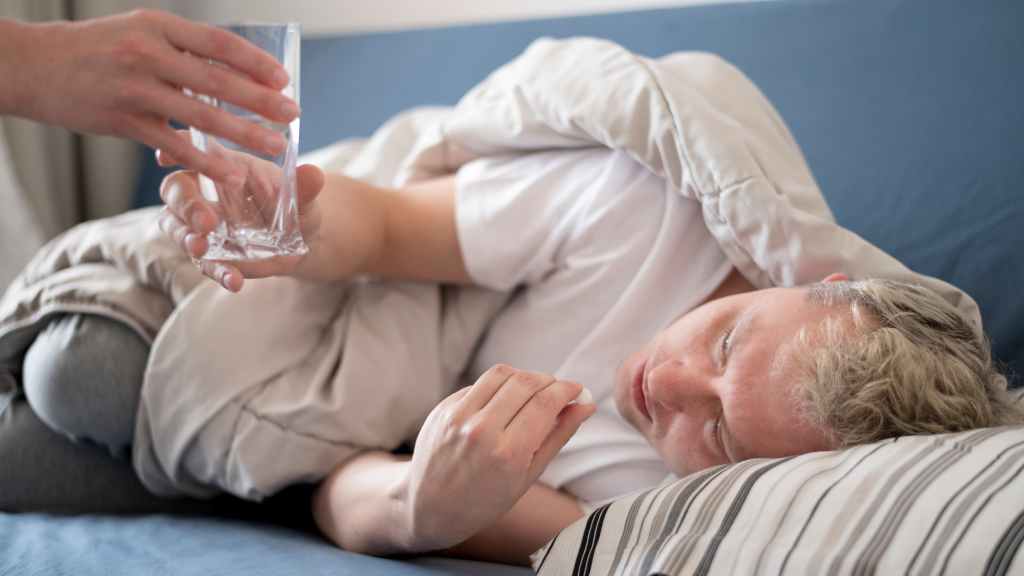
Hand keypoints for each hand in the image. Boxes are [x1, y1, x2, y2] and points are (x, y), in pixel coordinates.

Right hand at [10, 9, 297, 185]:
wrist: (32, 66)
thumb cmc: (94, 50)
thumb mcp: (137, 32)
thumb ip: (180, 48)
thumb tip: (230, 65)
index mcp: (159, 27)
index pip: (219, 43)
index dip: (255, 62)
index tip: (284, 79)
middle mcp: (149, 53)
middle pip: (218, 80)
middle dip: (261, 100)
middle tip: (293, 114)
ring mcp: (136, 88)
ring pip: (201, 115)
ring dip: (243, 133)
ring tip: (275, 146)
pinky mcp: (124, 121)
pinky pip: (174, 144)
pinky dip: (206, 160)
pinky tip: (232, 173)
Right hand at [157, 142, 325, 290]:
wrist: (303, 239)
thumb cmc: (295, 202)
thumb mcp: (303, 195)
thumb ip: (304, 186)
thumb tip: (314, 173)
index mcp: (224, 165)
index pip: (193, 151)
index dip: (176, 150)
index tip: (165, 156)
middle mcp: (204, 193)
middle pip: (176, 192)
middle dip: (186, 207)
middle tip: (204, 223)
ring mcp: (202, 226)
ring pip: (177, 228)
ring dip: (187, 239)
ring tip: (202, 250)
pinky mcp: (211, 254)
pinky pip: (206, 264)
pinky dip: (219, 272)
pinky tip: (235, 281)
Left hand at [397, 365, 595, 551]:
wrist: (428, 508)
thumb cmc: (485, 499)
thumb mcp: (528, 477)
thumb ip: (558, 436)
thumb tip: (586, 405)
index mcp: (507, 453)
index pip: (545, 403)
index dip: (567, 390)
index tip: (577, 389)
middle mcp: (480, 430)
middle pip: (526, 382)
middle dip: (549, 380)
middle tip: (559, 390)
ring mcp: (457, 416)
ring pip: (502, 373)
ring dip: (525, 376)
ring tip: (534, 391)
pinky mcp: (443, 408)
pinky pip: (480, 384)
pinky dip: (500, 386)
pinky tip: (506, 402)